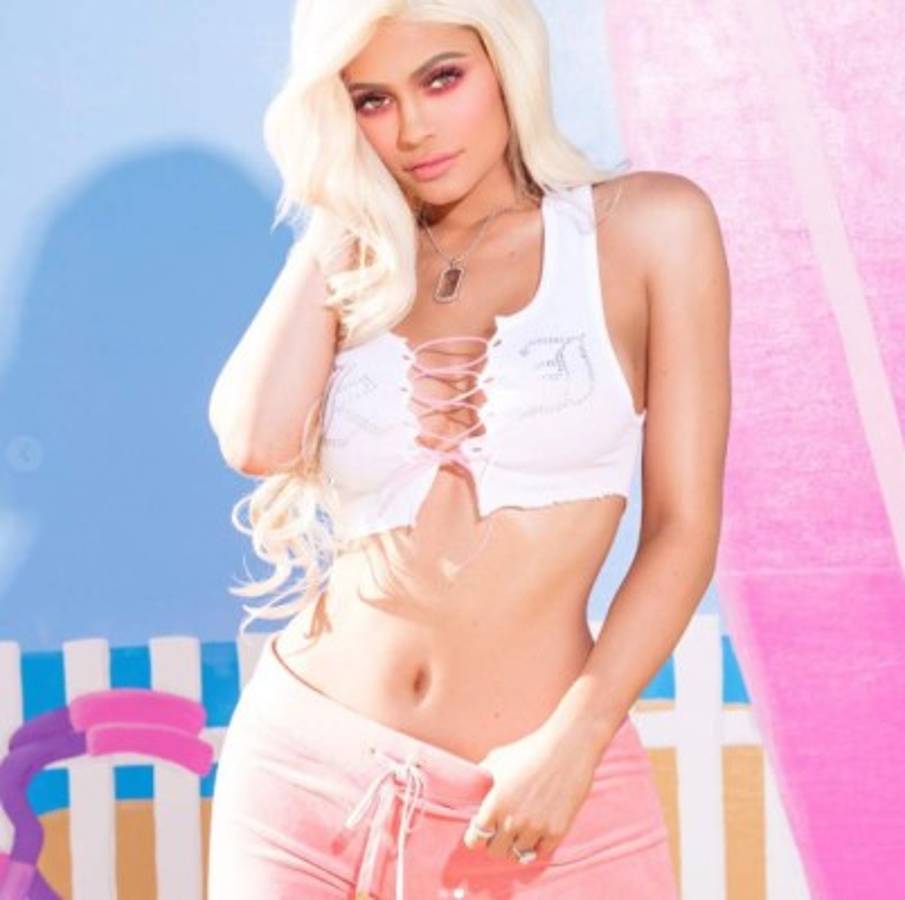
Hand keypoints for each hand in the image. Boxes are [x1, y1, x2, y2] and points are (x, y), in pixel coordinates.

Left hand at [462, 719, 601, 864]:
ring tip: (519, 830)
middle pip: (495, 851)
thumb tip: (470, 791)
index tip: (480, 830)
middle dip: (495, 841)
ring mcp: (536, 828)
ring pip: (517, 854)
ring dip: (515, 844)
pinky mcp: (557, 831)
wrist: (567, 747)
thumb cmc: (529, 750)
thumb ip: (481, 779)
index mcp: (496, 803)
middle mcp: (514, 820)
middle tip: (500, 830)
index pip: (475, 839)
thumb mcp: (497, 759)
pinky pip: (540, 853)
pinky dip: (536, 846)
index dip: (475, 836)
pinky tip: (535, 832)